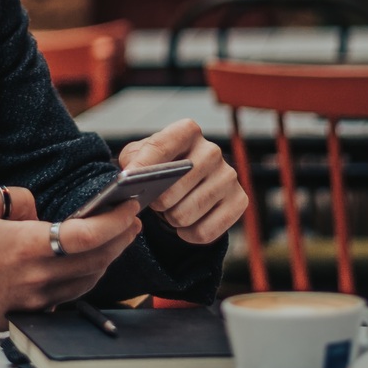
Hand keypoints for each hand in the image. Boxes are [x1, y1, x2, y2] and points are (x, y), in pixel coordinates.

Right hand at [0, 186, 142, 335]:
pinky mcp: (29, 313)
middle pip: (96, 260)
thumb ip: (16, 198)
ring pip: (87, 281)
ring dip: (106, 260)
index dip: (114, 222)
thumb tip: (37, 209)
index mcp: (26, 246)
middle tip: (131, 221)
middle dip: (119, 239)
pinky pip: (68, 297)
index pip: (87, 235)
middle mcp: (36, 276)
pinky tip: (87, 265)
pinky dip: (85, 279)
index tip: (128, 209)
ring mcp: (35, 299)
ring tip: (115, 240)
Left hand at [117, 118, 247, 243]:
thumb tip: (132, 176)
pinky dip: (189, 235)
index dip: (143, 166)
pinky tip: (184, 228)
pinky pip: (206, 232)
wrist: (187, 183)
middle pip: (174, 187)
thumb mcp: (139, 156)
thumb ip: (132, 161)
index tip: (128, 181)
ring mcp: (229, 175)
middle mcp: (212, 150)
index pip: (161, 146)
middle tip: (156, 204)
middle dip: (157, 202)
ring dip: (172, 220)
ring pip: (187, 213)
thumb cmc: (159, 167)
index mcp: (187, 131)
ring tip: (170, 213)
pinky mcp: (240, 200)